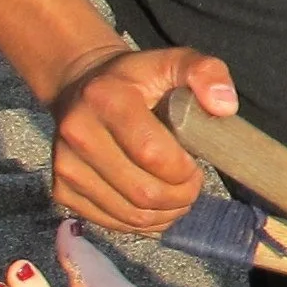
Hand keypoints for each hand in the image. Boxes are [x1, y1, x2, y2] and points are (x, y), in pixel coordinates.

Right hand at [48, 44, 236, 232]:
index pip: (152, 154)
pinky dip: (141, 223)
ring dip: (165, 214)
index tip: (195, 165)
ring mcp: (65, 165)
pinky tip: (154, 206)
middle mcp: (78, 133)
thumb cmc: (138, 80)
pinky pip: (111, 223)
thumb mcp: (175, 62)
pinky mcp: (61, 190)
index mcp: (107, 99)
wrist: (83, 88)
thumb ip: (207, 73)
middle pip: (142, 192)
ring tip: (176, 196)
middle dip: (180, 197)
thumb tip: (225, 106)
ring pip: (129, 214)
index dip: (184, 171)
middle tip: (191, 186)